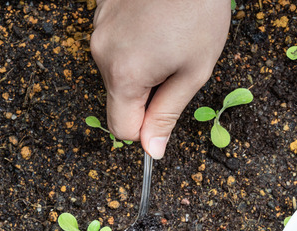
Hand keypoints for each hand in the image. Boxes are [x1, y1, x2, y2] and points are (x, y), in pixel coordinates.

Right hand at [90, 0, 229, 158]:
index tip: (165, 114)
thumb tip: (151, 150)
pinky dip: (136, 44)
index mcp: (124, 74)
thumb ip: (167, 113)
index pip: (121, 128)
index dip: (145, 129)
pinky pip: (116, 45)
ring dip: (143, 67)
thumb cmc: (198, 13)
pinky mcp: (101, 11)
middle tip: (178, 66)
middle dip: (148, 93)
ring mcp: (97, 29)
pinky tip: (158, 24)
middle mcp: (101, 52)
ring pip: (118, 70)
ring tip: (171, 40)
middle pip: (119, 98)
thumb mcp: (193, 72)